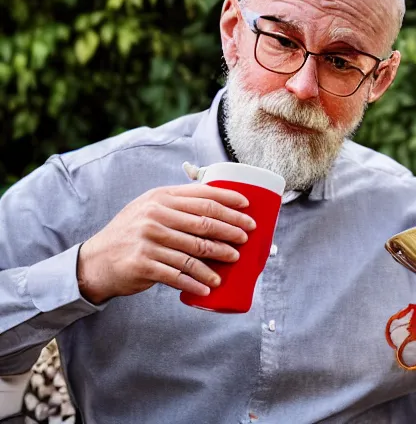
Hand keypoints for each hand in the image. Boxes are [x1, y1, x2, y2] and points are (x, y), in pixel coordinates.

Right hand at [78, 184, 255, 304]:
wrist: (97, 261)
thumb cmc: (132, 233)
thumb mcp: (149, 208)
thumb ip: (177, 204)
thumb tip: (218, 204)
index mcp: (160, 198)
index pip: (203, 197)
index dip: (229, 202)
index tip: (248, 208)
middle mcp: (155, 216)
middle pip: (204, 223)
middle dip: (230, 230)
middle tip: (246, 237)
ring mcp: (149, 240)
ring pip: (195, 251)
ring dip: (218, 257)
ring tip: (233, 260)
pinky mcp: (144, 264)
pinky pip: (179, 274)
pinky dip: (196, 282)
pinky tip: (208, 287)